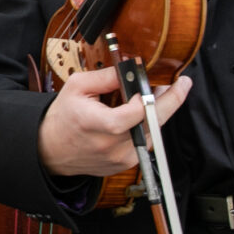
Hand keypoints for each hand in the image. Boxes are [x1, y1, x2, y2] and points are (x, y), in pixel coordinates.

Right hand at [36, 66, 193, 176]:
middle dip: (171, 102)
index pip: (136, 112)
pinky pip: (146, 143)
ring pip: (153, 133)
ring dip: (157, 114)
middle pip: (153, 124)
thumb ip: (106, 76)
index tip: (157, 83)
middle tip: (181, 85)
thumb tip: (131, 68)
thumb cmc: (63, 117)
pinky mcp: (125, 164)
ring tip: (155, 97)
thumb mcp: (77, 87)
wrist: (51, 149)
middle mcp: (112, 145)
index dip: (149, 96)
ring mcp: (121, 158)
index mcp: (98, 124)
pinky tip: (142, 115)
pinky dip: (147, 127)